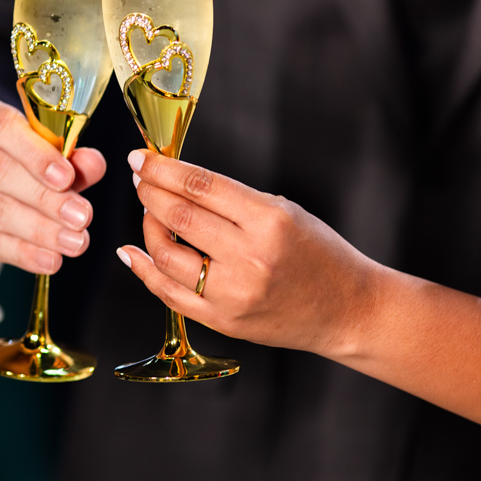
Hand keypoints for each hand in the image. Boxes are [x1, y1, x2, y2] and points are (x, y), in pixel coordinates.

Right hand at [0, 87, 105, 272]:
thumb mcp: (28, 138)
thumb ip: (62, 150)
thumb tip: (93, 164)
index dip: (36, 154)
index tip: (68, 178)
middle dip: (44, 198)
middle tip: (82, 218)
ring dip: (38, 231)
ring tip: (73, 242)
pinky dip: (20, 253)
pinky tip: (47, 259)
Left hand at [118, 150, 378, 359]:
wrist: (348, 309)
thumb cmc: (320, 255)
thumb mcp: (286, 211)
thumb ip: (234, 200)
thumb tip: (179, 182)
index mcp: (269, 221)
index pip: (201, 186)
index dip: (163, 169)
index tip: (142, 159)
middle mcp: (250, 258)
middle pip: (179, 217)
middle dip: (150, 192)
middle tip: (139, 179)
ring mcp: (234, 294)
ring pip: (167, 255)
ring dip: (147, 226)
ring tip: (148, 211)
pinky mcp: (224, 321)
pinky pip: (170, 294)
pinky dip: (145, 270)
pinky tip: (132, 251)